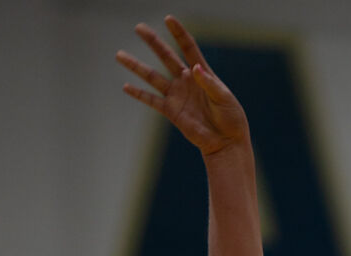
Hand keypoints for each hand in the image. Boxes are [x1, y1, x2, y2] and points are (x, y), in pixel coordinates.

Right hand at [116, 16, 247, 154]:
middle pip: (166, 56)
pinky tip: (126, 86)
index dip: (178, 33)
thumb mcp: (224, 98)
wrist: (225, 141)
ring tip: (120, 55)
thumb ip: (209, 83)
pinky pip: (152, 101)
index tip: (168, 18)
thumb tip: (194, 68)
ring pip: (152, 77)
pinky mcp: (171, 112)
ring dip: (136, 66)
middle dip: (153, 42)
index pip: (188, 47)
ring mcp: (177, 95)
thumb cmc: (230, 118)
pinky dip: (139, 94)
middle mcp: (186, 81)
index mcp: (202, 73)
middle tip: (138, 27)